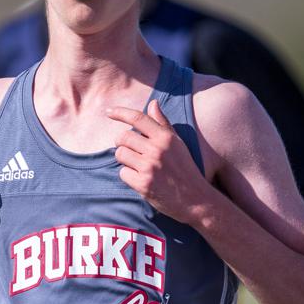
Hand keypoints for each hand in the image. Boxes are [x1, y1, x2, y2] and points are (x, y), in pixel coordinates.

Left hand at [108, 100, 204, 221]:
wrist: (195, 199)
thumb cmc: (185, 169)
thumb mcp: (178, 143)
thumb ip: (163, 124)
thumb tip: (153, 103)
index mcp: (166, 137)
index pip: (138, 118)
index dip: (120, 113)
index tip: (108, 112)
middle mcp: (157, 150)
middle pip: (123, 137)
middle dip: (121, 143)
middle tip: (130, 151)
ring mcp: (150, 167)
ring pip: (120, 155)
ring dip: (125, 160)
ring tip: (138, 166)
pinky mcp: (143, 184)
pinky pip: (123, 173)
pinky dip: (128, 176)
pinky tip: (141, 179)